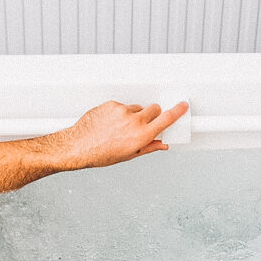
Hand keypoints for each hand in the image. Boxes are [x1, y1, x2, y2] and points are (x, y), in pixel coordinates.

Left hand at [55, 100, 188, 169]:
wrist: (78, 146)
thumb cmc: (101, 154)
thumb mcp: (129, 155)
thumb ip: (149, 147)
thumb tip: (162, 144)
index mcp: (141, 136)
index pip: (166, 119)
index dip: (177, 111)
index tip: (182, 105)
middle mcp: (134, 122)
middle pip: (155, 109)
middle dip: (153, 115)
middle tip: (144, 124)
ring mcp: (122, 111)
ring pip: (138, 107)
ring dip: (135, 115)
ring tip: (121, 127)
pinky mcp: (112, 105)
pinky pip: (122, 106)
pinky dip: (120, 113)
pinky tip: (111, 123)